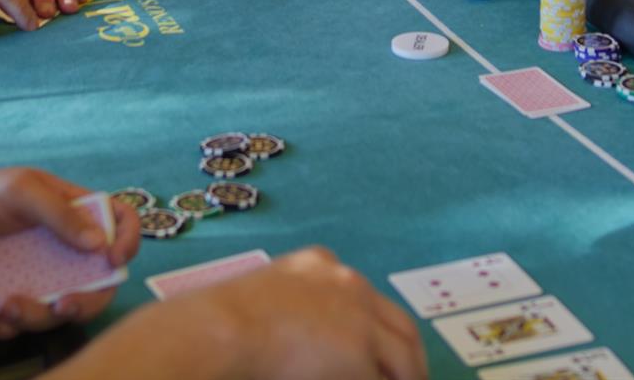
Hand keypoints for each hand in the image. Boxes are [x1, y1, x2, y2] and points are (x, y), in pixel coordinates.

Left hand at [0, 169, 137, 339]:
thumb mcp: (20, 192)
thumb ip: (59, 213)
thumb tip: (100, 242)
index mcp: (73, 211)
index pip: (119, 221)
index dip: (127, 241)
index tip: (112, 262)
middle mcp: (64, 246)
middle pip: (99, 281)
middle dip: (85, 302)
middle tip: (61, 306)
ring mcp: (42, 274)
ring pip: (60, 309)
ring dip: (36, 317)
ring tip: (4, 306)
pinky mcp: (17, 296)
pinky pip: (25, 323)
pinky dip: (8, 326)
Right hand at [140, 247, 426, 379]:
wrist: (221, 329)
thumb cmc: (223, 322)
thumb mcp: (265, 301)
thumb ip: (292, 313)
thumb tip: (306, 346)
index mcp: (320, 264)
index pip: (364, 298)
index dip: (377, 328)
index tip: (383, 350)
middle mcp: (348, 284)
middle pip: (399, 324)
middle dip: (408, 357)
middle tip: (411, 378)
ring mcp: (359, 317)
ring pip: (403, 354)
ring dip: (408, 377)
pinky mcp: (361, 352)